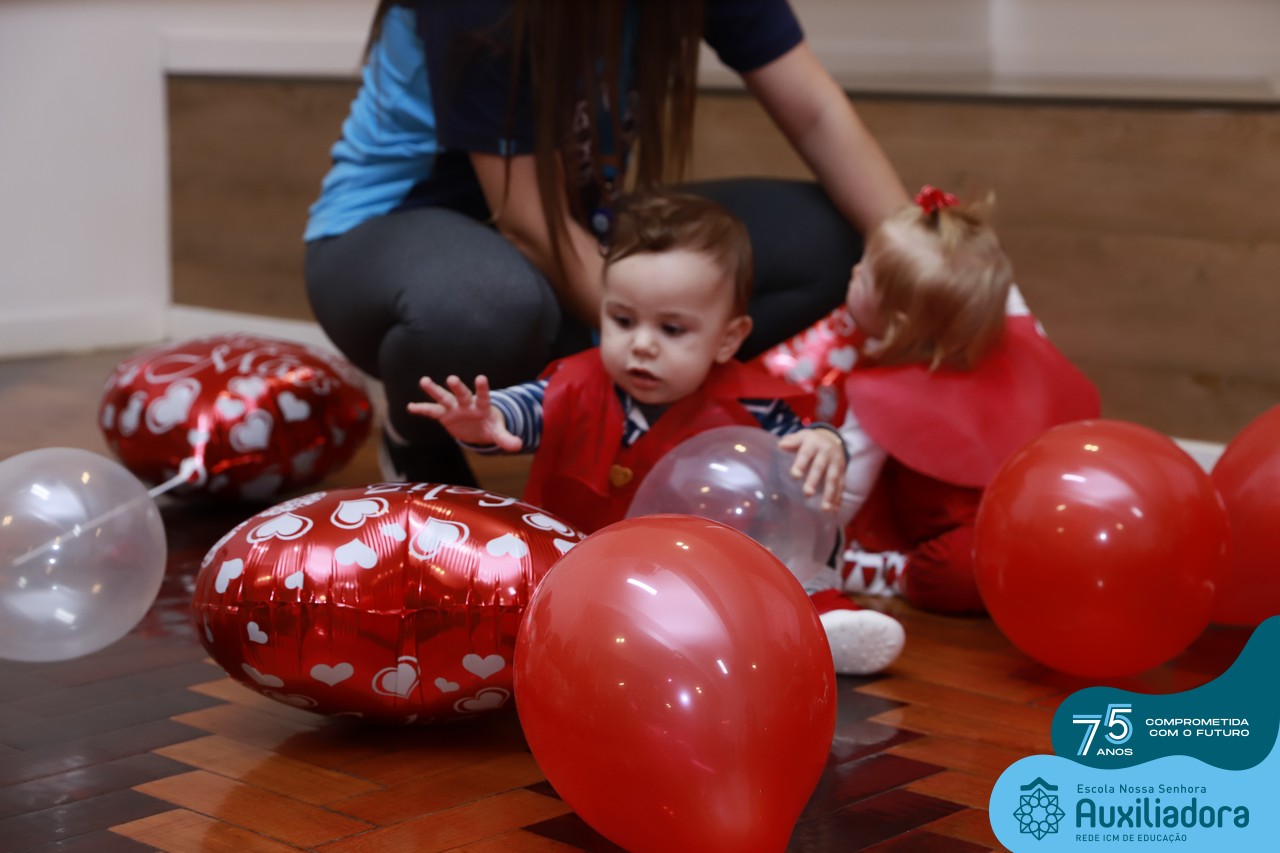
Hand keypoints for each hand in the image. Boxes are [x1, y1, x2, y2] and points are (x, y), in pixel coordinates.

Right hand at [406, 375, 522, 451]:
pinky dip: (421, 409)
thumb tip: (519, 446)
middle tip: (451, 379)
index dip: (482, 389)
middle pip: (462, 394)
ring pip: (443, 398)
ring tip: (424, 381)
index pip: (483, 397)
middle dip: (457, 388)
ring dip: (434, 390)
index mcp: (482, 407)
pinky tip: (411, 406)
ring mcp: (454, 408)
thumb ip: (506, 438)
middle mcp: (466, 404)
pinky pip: (431, 411)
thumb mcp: (498, 433)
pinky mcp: (444, 414)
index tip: (481, 378)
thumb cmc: (490, 427)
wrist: (478, 427)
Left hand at [778, 427, 846, 511]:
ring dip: (830, 494)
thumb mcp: (801, 437)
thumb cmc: (810, 441)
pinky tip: (834, 509)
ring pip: (833, 479)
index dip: (801, 464)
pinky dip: (838, 498)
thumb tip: (781, 446)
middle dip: (814, 480)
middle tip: (807, 493)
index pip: (806, 453)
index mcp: (813, 444)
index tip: (795, 475)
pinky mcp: (842, 471)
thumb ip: (791, 442)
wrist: (832, 438)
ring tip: (825, 508)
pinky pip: (841, 485)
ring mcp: (836, 463)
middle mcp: (826, 453)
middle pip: (820, 467)